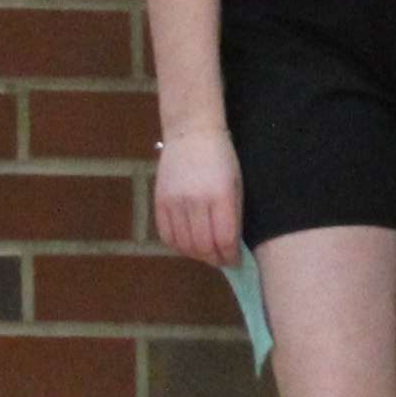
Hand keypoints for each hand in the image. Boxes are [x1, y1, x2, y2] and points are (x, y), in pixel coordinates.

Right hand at [153, 131, 243, 267]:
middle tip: (222, 261)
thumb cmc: (223, 158)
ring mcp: (174, 202)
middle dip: (215, 259)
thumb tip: (231, 245)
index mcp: (220, 196)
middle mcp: (195, 202)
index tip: (236, 261)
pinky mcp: (159, 202)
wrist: (192, 134)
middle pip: (203, 246)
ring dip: (197, 256)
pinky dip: (178, 246)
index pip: (224, 239)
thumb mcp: (236, 184)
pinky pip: (166, 235)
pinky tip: (188, 246)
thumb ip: (234, 214)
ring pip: (183, 244)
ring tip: (207, 255)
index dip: (230, 256)